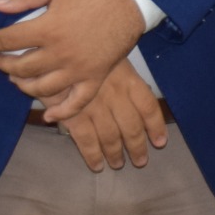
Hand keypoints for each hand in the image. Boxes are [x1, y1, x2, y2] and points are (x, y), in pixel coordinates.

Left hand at [0, 0, 143, 118]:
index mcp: (49, 28)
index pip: (10, 40)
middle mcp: (60, 53)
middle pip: (22, 67)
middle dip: (4, 64)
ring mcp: (78, 69)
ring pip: (43, 88)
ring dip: (24, 86)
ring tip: (16, 79)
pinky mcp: (95, 76)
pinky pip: (78, 102)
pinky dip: (62, 112)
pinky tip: (49, 115)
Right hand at [49, 60, 167, 171]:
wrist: (55, 48)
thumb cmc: (85, 51)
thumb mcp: (111, 58)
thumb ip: (124, 80)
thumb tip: (140, 102)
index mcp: (127, 79)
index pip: (148, 106)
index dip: (155, 127)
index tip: (160, 142)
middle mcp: (115, 95)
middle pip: (131, 127)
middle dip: (137, 147)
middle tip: (140, 161)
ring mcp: (94, 106)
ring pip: (110, 137)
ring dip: (115, 154)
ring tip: (118, 164)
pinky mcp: (74, 115)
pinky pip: (86, 141)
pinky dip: (93, 156)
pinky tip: (97, 165)